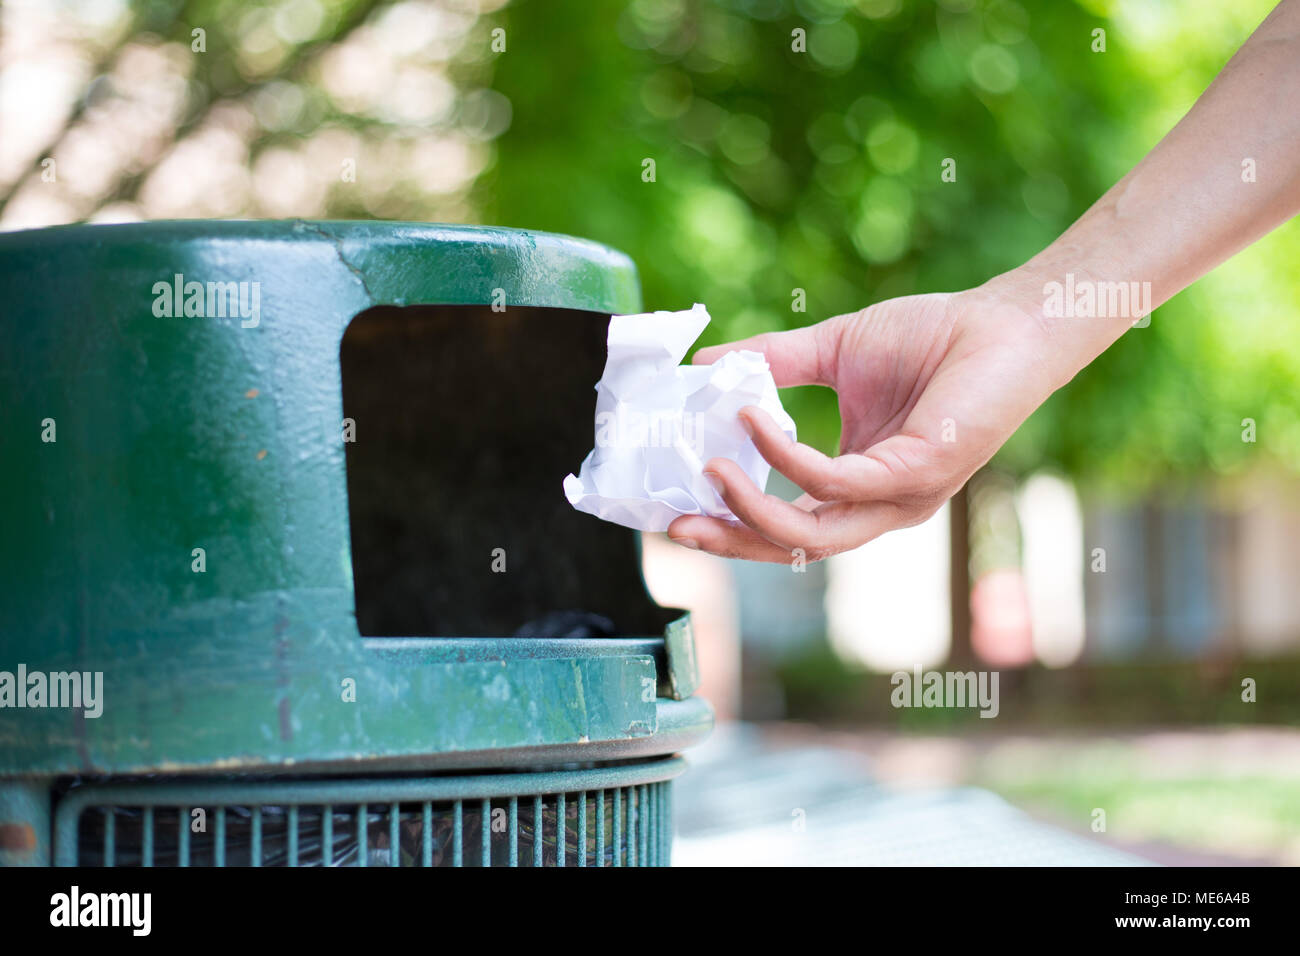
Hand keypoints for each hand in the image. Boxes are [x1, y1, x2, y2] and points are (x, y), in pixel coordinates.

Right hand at [666, 287, 1063, 562]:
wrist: (1003, 319)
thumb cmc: (930, 338)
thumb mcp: (831, 352)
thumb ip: (772, 364)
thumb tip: (704, 365)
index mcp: (858, 486)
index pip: (788, 524)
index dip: (733, 523)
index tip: (679, 507)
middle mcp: (879, 504)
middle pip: (793, 547)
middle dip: (731, 541)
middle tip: (676, 527)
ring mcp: (901, 496)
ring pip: (814, 533)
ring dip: (753, 510)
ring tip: (709, 471)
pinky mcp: (919, 472)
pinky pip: (838, 481)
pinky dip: (788, 457)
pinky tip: (754, 421)